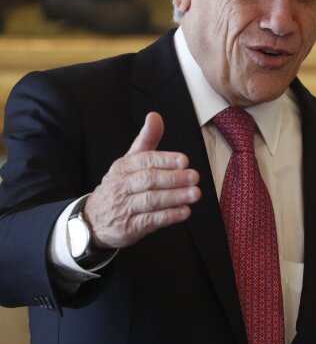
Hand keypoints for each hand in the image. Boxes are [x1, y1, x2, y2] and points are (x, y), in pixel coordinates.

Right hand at [84, 112, 200, 249]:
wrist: (93, 220)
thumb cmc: (120, 186)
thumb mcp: (129, 161)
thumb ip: (146, 140)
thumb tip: (155, 116)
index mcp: (123, 167)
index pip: (144, 161)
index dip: (165, 160)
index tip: (184, 160)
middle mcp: (121, 186)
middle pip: (148, 180)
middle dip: (173, 178)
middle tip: (194, 177)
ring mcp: (124, 208)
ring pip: (150, 200)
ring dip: (174, 197)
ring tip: (194, 194)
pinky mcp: (129, 227)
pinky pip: (150, 221)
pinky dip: (168, 216)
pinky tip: (184, 212)